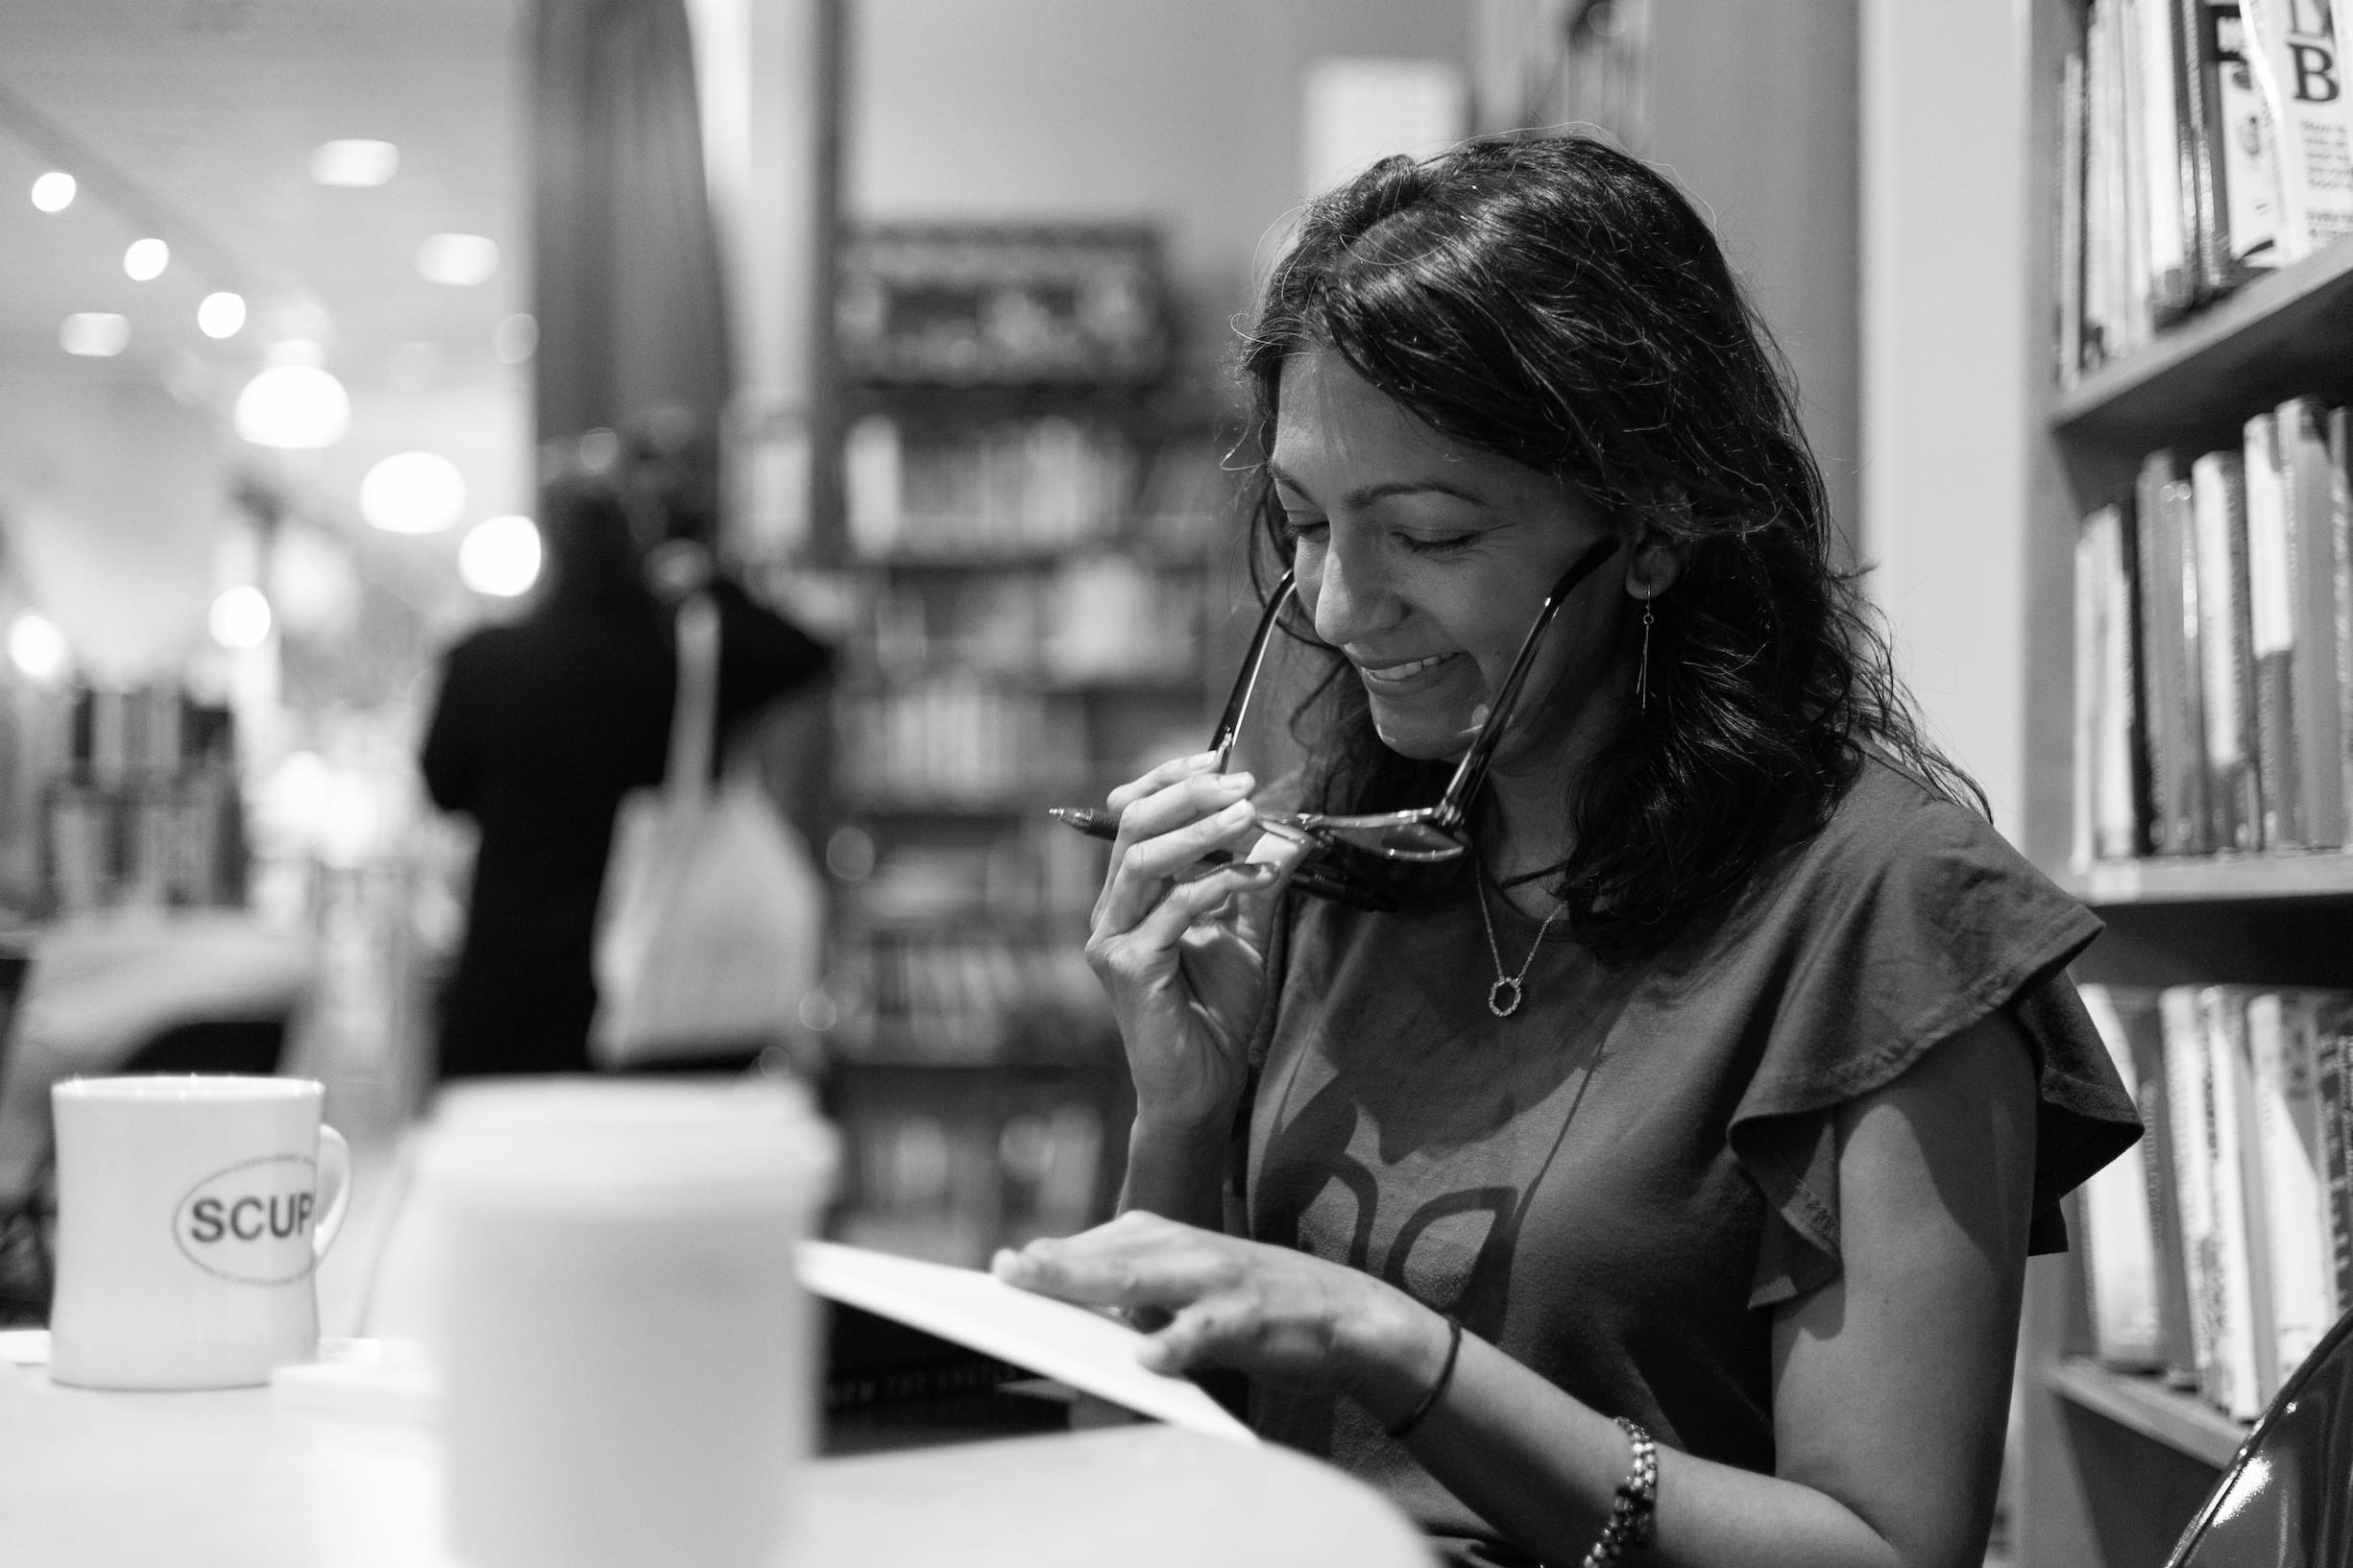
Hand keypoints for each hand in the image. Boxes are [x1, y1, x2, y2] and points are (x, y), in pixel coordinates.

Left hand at [991, 1212, 1446, 1419]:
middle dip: (1057, 1264)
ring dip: (1093, 1283)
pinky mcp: (1249, 1318)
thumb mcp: (1197, 1280)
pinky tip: (1147, 1357)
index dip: (1054, 1255)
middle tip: (1005, 1270)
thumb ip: (1143, 1289)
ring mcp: (1218, 1281)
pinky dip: (1176, 1341)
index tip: (1004, 1265)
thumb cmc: (1259, 1300)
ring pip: (1145, 1280)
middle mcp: (1190, 1249)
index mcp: (1173, 1238)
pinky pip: (1205, 1331)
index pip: (1103, 1242)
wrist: (1348, 1313)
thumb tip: (1080, 1305)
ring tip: (1049, 1287)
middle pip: (1111, 1256)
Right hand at [1087, 753, 1308, 1131]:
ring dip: (1200, 831)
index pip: (1134, 815)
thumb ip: (1256, 882)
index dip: (1171, 780)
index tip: (1220, 760)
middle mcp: (1111, 911)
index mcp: (1129, 895)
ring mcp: (1112, 940)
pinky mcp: (1126, 969)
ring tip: (1247, 815)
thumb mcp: (1244, 934)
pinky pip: (1171, 910)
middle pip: (1133, 825)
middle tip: (1240, 784)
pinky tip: (1256, 877)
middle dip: (1188, 795)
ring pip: (1142, 859)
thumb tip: (1291, 833)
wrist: (1203, 1088)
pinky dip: (1217, 884)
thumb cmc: (1215, 1014)